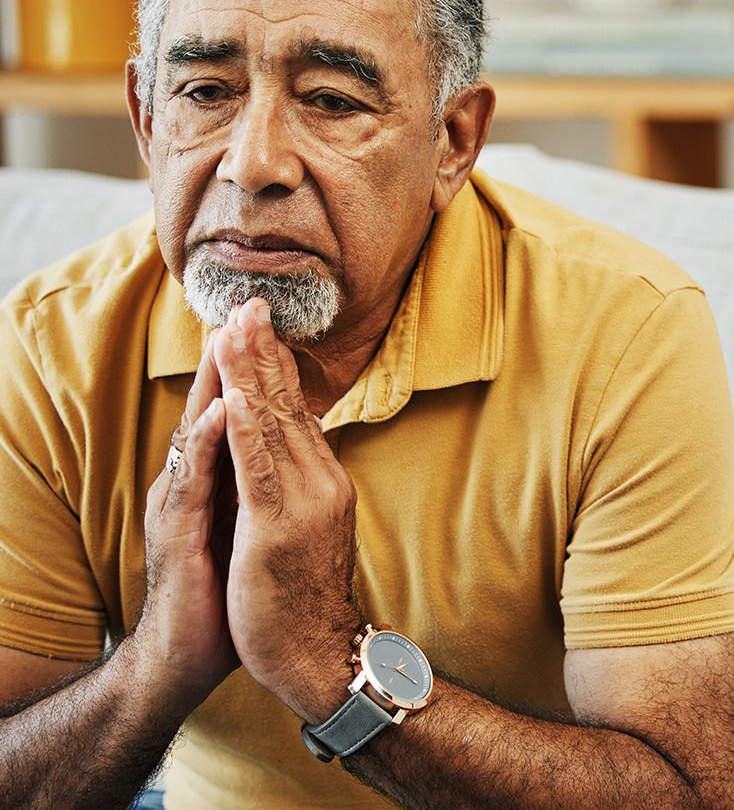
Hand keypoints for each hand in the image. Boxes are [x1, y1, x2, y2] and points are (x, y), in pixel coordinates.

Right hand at [132, 331, 238, 711]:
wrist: (189, 650)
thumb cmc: (221, 584)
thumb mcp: (246, 521)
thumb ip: (254, 480)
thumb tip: (285, 448)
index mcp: (215, 475)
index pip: (234, 411)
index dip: (250, 368)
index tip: (267, 324)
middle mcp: (193, 479)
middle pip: (216, 406)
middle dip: (232, 357)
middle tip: (247, 307)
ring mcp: (181, 501)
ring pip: (199, 430)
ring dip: (216, 382)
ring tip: (229, 336)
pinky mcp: (176, 531)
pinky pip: (193, 480)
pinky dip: (207, 442)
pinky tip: (221, 411)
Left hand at [214, 299, 360, 722]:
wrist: (318, 653)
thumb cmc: (304, 589)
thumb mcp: (308, 521)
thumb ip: (300, 476)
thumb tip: (291, 437)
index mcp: (321, 475)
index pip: (295, 407)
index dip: (273, 363)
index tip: (257, 323)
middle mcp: (318, 478)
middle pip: (286, 403)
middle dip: (262, 351)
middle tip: (249, 302)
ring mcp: (301, 501)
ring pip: (271, 426)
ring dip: (250, 375)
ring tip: (234, 331)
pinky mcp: (276, 528)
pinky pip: (258, 471)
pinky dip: (246, 430)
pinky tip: (234, 398)